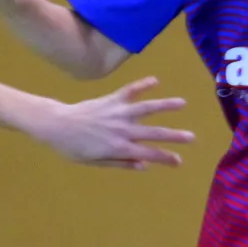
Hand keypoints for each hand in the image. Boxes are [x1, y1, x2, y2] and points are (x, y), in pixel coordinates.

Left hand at [25, 76, 193, 168]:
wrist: (56, 125)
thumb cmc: (73, 148)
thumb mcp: (96, 161)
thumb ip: (121, 163)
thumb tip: (144, 166)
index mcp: (119, 148)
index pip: (149, 154)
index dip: (165, 158)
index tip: (179, 161)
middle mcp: (123, 129)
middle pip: (153, 133)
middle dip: (174, 136)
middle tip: (192, 137)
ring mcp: (118, 113)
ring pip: (146, 108)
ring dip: (166, 105)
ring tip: (183, 103)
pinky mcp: (111, 99)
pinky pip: (129, 91)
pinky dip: (142, 85)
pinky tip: (156, 80)